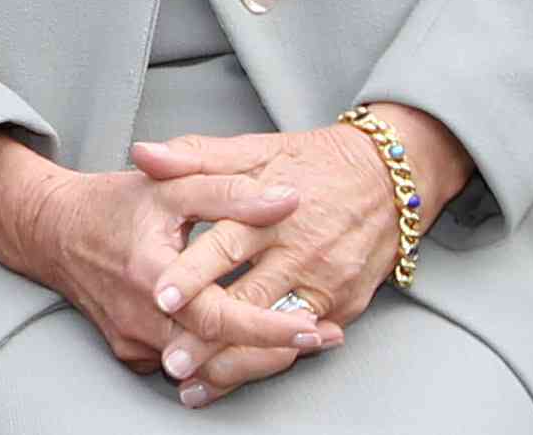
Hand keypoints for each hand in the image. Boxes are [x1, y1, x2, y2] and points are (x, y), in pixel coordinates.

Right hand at [0, 131, 337, 377]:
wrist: (52, 230)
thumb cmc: (114, 203)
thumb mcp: (172, 187)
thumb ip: (230, 191)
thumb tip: (288, 199)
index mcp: (150, 274)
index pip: (219, 316)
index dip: (268, 326)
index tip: (313, 326)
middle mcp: (140, 318)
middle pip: (219, 354)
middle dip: (276, 351)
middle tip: (326, 337)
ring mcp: (133, 342)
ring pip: (202, 366)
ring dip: (252, 357)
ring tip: (301, 341)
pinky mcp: (130, 352)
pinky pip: (182, 362)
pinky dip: (218, 355)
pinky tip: (253, 341)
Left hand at [132, 105, 470, 407]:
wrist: (389, 177)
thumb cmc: (311, 163)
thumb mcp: (254, 149)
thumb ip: (195, 156)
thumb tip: (143, 154)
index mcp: (271, 212)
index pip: (226, 245)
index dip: (193, 273)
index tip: (160, 297)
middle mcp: (299, 252)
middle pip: (249, 301)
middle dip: (209, 335)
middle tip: (172, 361)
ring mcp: (325, 283)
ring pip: (276, 332)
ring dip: (237, 361)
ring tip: (198, 384)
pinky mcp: (345, 305)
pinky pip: (305, 342)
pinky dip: (271, 360)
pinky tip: (240, 377)